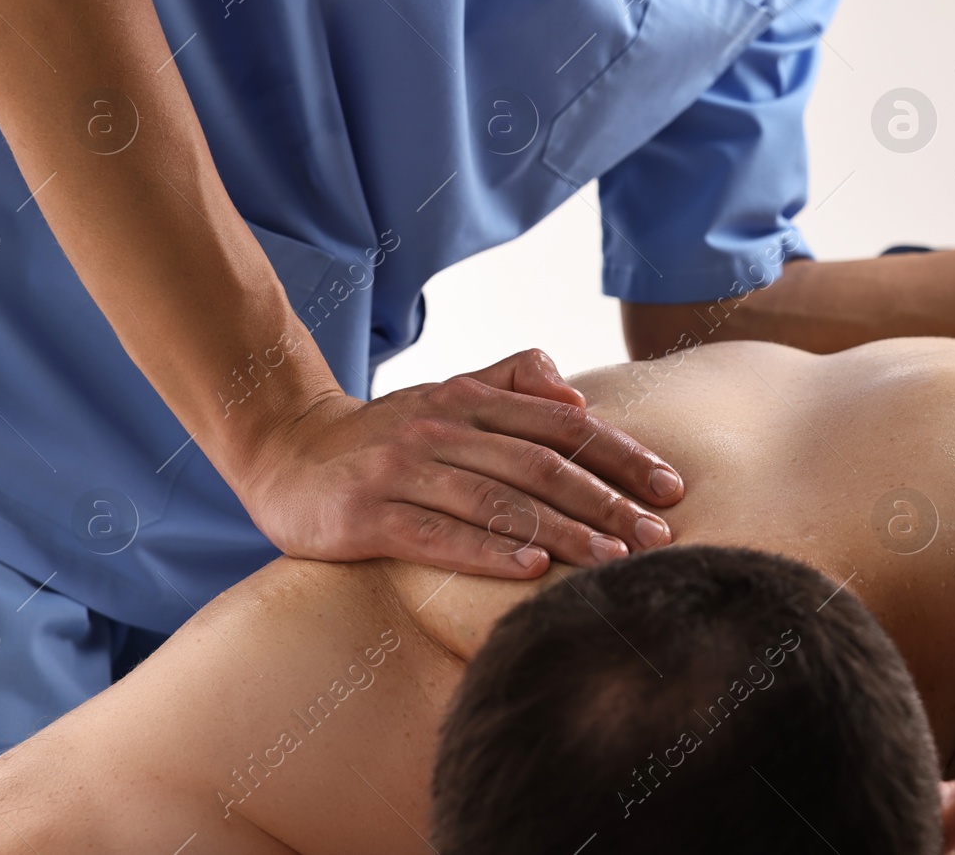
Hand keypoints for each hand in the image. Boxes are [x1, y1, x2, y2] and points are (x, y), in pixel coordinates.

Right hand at [233, 349, 683, 576]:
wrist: (284, 450)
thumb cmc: (384, 434)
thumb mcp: (446, 394)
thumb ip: (510, 383)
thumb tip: (576, 394)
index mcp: (469, 399)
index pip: (561, 424)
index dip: (620, 454)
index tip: (669, 486)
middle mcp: (441, 428)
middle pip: (540, 464)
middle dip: (606, 500)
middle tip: (658, 534)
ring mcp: (402, 470)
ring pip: (497, 502)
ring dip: (562, 533)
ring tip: (614, 560)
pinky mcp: (367, 514)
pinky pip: (437, 535)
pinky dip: (487, 552)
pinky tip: (532, 571)